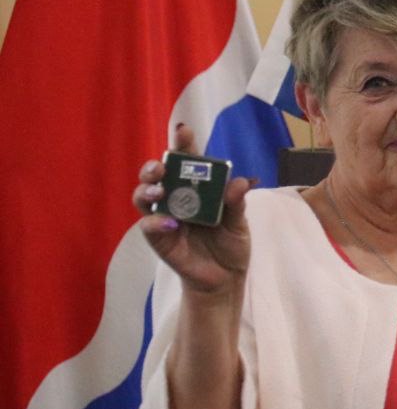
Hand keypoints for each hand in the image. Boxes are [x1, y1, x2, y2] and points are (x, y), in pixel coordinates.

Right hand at [133, 124, 251, 297]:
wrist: (226, 278)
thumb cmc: (231, 244)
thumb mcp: (239, 223)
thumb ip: (236, 203)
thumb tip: (239, 182)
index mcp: (197, 188)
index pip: (187, 161)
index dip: (183, 144)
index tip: (183, 130)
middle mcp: (176, 198)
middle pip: (157, 175)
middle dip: (155, 166)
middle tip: (162, 166)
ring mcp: (165, 217)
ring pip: (144, 196)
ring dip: (148, 190)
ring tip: (159, 191)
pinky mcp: (159, 238)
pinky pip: (150, 226)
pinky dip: (157, 222)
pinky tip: (170, 222)